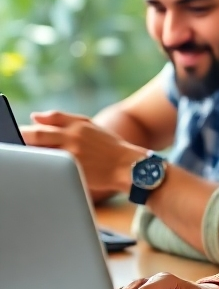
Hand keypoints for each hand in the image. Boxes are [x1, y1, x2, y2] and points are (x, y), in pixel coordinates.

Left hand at [24, 111, 145, 199]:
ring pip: (39, 152)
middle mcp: (73, 138)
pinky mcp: (71, 171)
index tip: (23, 131)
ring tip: (33, 156)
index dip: (30, 126)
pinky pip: (48, 168)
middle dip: (24, 138)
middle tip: (20, 142)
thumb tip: (34, 117)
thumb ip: (62, 119)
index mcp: (77, 125)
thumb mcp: (88, 125)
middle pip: (36, 135)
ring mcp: (71, 155)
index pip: (46, 120)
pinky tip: (43, 167)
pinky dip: (41, 166)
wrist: (127, 166)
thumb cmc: (107, 146)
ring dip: (31, 153)